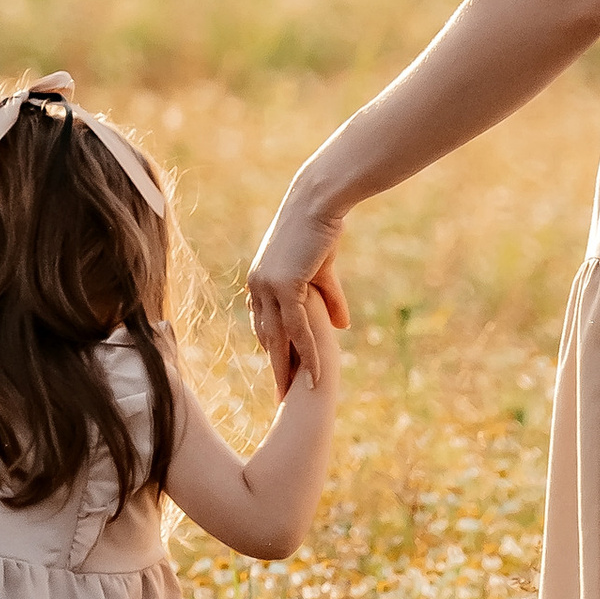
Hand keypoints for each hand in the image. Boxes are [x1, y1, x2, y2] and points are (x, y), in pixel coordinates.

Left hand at [247, 177, 351, 400]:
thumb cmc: (320, 228)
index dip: (273, 350)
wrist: (318, 201)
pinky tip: (314, 373)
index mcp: (260, 282)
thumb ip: (328, 299)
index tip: (281, 373)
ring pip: (279, 338)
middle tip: (280, 397)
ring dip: (288, 369)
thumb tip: (341, 325)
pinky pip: (297, 328)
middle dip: (274, 368)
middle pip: (267, 337)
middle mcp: (257, 287)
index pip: (264, 324)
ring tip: (294, 397)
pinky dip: (307, 353)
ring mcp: (267, 286)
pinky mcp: (284, 285)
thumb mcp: (322, 270)